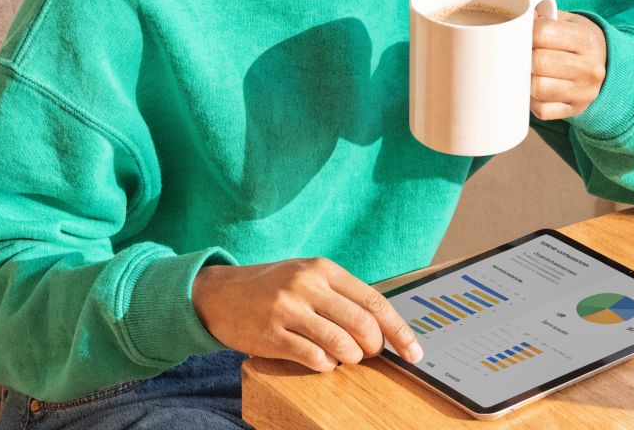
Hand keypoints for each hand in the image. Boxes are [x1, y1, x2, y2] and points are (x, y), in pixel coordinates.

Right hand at [191, 258, 422, 371]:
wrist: (219, 294)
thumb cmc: (272, 287)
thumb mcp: (308, 276)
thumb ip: (341, 294)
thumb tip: (383, 326)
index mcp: (324, 269)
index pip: (375, 302)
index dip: (399, 330)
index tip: (414, 351)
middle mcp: (308, 285)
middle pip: (363, 325)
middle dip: (374, 347)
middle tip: (369, 354)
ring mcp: (288, 310)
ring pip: (341, 344)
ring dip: (350, 358)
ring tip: (344, 357)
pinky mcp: (271, 335)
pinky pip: (313, 358)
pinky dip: (325, 365)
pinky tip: (321, 361)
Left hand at [531, 12, 606, 119]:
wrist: (608, 66)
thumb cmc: (579, 41)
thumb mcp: (569, 22)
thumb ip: (544, 17)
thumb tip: (514, 20)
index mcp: (586, 39)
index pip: (542, 32)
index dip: (525, 32)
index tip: (523, 35)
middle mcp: (589, 67)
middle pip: (537, 62)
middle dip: (523, 57)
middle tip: (521, 54)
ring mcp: (583, 92)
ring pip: (537, 88)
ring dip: (526, 80)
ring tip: (527, 71)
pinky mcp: (575, 110)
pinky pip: (541, 110)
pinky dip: (532, 101)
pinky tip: (535, 89)